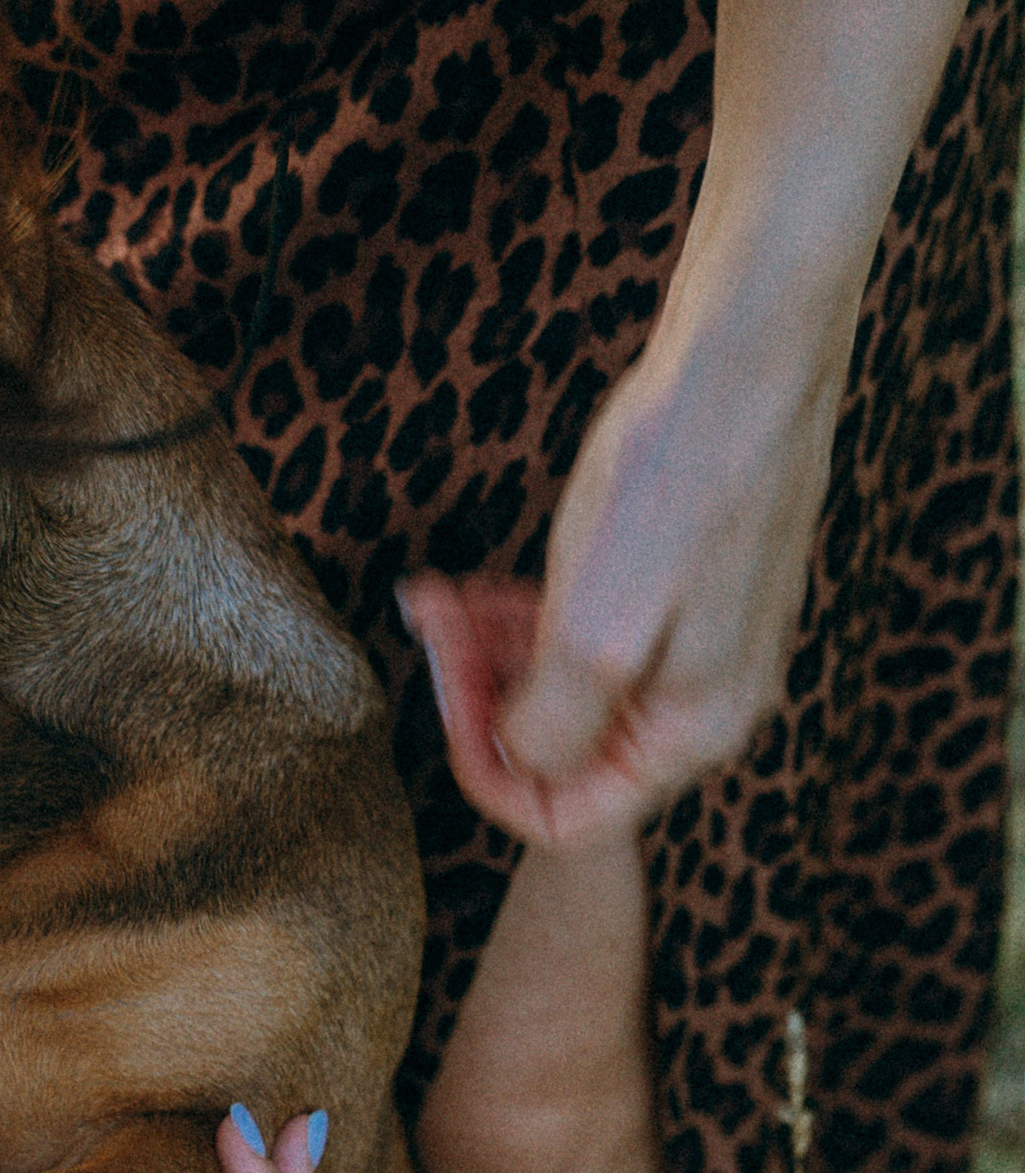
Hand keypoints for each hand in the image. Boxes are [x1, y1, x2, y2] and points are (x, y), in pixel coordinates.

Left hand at [396, 327, 838, 847]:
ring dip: (490, 655)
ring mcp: (697, 646)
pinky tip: (477, 586)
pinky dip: (525, 621)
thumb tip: (519, 760)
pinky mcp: (681, 591)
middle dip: (478, 696)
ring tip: (438, 598)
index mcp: (692, 729)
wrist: (746, 354)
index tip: (441, 692)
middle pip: (560, 752)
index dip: (485, 771)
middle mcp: (704, 703)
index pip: (570, 818)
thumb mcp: (595, 625)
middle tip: (426, 622)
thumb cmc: (676, 480)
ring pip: (564, 693)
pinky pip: (585, 640)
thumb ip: (554, 720)